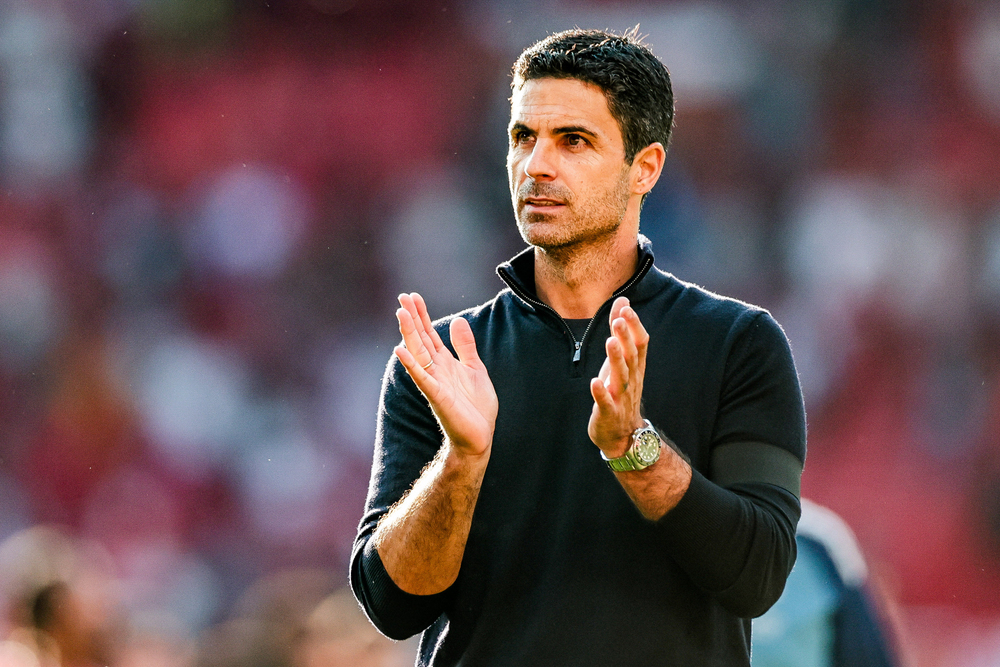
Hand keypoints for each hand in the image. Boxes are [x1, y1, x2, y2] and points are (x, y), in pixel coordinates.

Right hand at [394, 292, 497, 456]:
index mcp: (445, 362)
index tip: (412, 296)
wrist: (479, 437)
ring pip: (418, 353)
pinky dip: (411, 365)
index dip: (422, 315)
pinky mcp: (438, 397)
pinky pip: (422, 378)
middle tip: (402, 297)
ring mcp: (435, 383)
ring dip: (409, 334)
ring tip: (401, 314)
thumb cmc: (475, 407)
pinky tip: (400, 351)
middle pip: (421, 339)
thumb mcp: (475, 369)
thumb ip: (465, 346)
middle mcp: (436, 370)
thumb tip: (457, 320)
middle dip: (412, 318)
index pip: (429, 333)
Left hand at [588, 297, 648, 456]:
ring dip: (616, 359)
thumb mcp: (622, 360)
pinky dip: (600, 392)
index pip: (640, 343)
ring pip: (621, 377)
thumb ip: (621, 332)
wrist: (624, 434)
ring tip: (610, 342)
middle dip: (625, 338)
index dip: (634, 326)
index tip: (626, 308)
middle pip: (632, 357)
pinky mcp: (608, 413)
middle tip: (619, 320)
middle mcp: (631, 380)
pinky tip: (594, 382)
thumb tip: (623, 301)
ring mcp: (621, 397)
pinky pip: (606, 403)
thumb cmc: (621, 390)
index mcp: (636, 367)